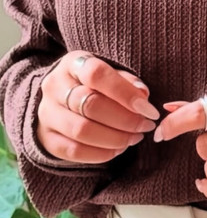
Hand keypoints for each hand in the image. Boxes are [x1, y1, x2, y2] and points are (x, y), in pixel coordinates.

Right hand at [36, 51, 159, 163]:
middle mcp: (54, 86)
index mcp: (73, 64)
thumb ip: (128, 82)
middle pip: (90, 105)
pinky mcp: (46, 138)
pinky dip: (101, 154)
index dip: (126, 93)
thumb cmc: (95, 86)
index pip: (97, 74)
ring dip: (116, 139)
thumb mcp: (111, 74)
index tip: (149, 110)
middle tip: (146, 126)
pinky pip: (74, 151)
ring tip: (134, 138)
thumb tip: (142, 95)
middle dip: (126, 120)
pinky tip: (118, 149)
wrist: (61, 100)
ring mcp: (47, 113)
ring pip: (82, 130)